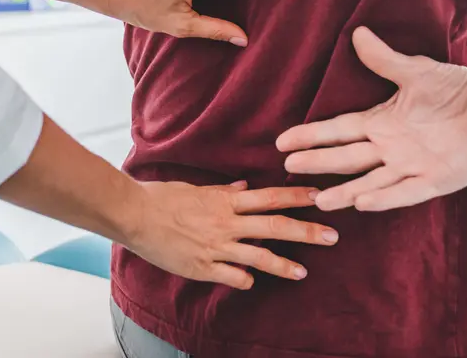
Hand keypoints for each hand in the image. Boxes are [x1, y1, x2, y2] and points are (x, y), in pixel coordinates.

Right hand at [122, 180, 339, 289]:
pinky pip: (233, 277)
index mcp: (227, 201)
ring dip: (284, 264)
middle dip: (306, 231)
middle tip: (332, 236)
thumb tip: (245, 187)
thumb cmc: (163, 197)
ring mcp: (216, 247)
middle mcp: (227, 223)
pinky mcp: (203, 267)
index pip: (270, 197)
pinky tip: (252, 281)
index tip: (320, 196)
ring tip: (303, 272)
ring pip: (259, 257)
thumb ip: (223, 191)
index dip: (297, 196)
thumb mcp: (196, 188)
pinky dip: (245, 280)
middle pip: (275, 227)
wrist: (134, 215)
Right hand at [278, 27, 466, 211]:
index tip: (283, 141)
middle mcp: (389, 147)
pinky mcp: (434, 180)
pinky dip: (384, 198)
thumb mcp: (416, 71)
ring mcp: (410, 166)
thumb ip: (384, 59)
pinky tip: (362, 204)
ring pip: (368, 182)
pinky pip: (404, 192)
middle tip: (288, 169)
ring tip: (318, 199)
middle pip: (345, 158)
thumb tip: (358, 34)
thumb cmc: (456, 88)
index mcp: (382, 123)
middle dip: (317, 163)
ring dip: (344, 191)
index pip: (337, 130)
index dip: (311, 136)